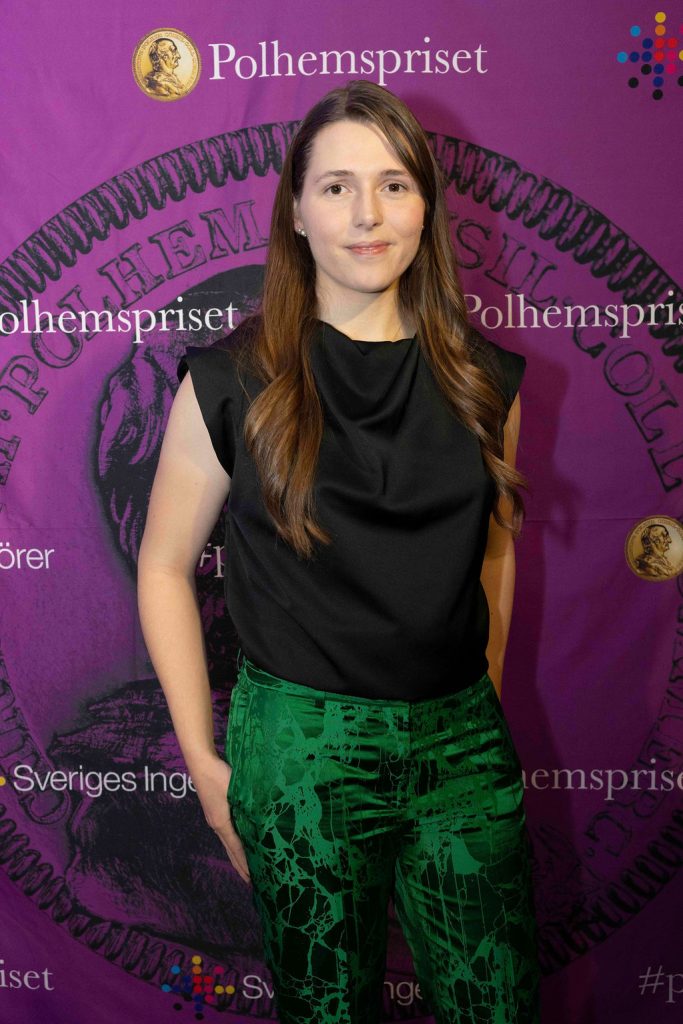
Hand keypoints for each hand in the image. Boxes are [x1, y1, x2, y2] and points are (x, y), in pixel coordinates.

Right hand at [189, 753, 250, 884]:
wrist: (201, 763)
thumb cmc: (220, 775)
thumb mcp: (237, 791)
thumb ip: (249, 805)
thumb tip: (265, 819)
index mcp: (222, 823)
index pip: (237, 848)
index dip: (245, 863)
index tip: (253, 878)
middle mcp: (216, 824)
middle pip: (231, 850)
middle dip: (240, 866)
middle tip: (251, 881)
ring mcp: (213, 818)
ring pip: (227, 842)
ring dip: (237, 855)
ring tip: (245, 867)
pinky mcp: (214, 811)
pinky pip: (226, 833)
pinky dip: (233, 843)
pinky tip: (238, 842)